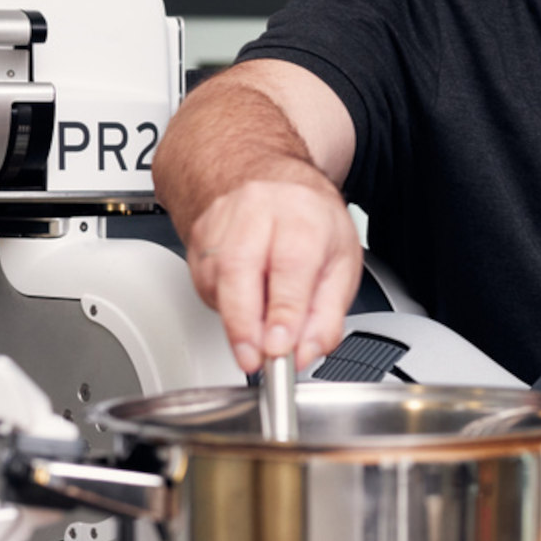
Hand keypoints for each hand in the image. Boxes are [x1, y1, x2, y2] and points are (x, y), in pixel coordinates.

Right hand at [184, 173, 361, 373]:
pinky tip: (243, 304)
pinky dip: (222, 305)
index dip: (282, 313)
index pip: (290, 265)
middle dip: (243, 325)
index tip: (279, 348)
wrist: (271, 181)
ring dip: (233, 319)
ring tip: (256, 334)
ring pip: (215, 279)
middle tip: (254, 359)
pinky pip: (203, 281)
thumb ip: (327, 315)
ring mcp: (222, 220)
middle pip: (238, 268)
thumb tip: (306, 351)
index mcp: (303, 216)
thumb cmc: (310, 221)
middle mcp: (259, 211)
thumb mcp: (341, 265)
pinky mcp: (199, 235)